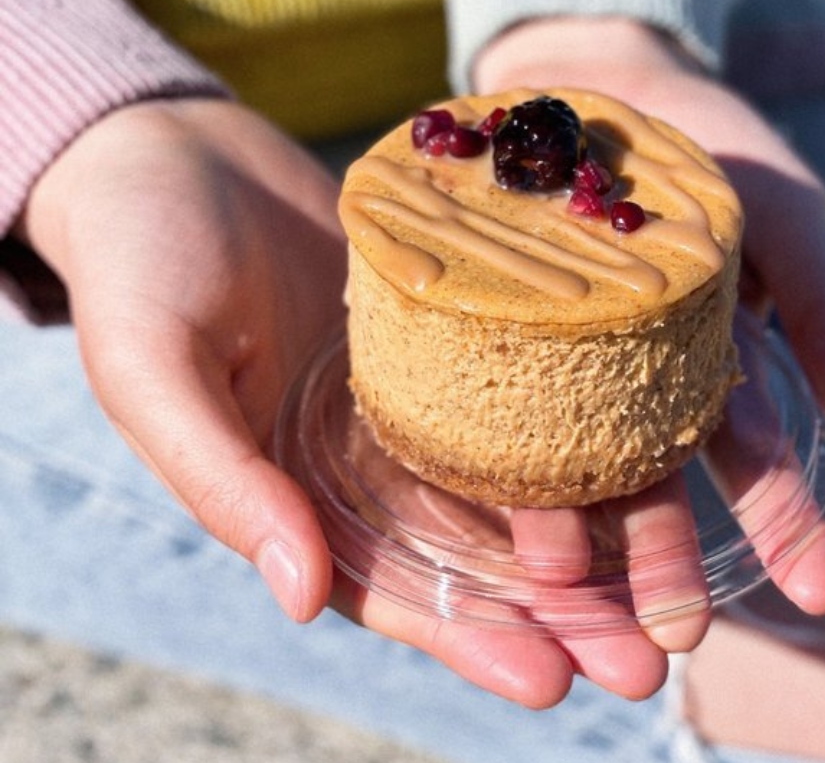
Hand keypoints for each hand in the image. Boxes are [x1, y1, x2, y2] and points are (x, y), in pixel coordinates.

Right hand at [17, 97, 680, 707]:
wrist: (176, 154)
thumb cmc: (140, 261)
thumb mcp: (152, 368)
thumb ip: (220, 479)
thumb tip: (301, 594)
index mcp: (291, 491)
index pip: (387, 586)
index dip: (464, 638)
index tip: (547, 678)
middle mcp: (364, 455)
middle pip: (473, 549)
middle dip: (558, 610)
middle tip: (646, 658)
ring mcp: (413, 390)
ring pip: (514, 474)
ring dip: (593, 529)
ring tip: (675, 578)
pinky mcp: (451, 323)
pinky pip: (522, 378)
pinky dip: (578, 417)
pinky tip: (649, 445)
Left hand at [474, 17, 824, 609]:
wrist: (606, 79)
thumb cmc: (716, 150)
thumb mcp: (789, 220)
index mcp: (711, 361)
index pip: (753, 452)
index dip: (787, 518)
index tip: (819, 590)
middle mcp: (634, 378)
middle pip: (655, 477)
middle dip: (671, 557)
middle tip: (677, 636)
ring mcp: (563, 360)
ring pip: (569, 455)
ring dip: (576, 529)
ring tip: (569, 592)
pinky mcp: (494, 328)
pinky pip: (487, 391)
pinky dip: (488, 446)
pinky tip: (481, 503)